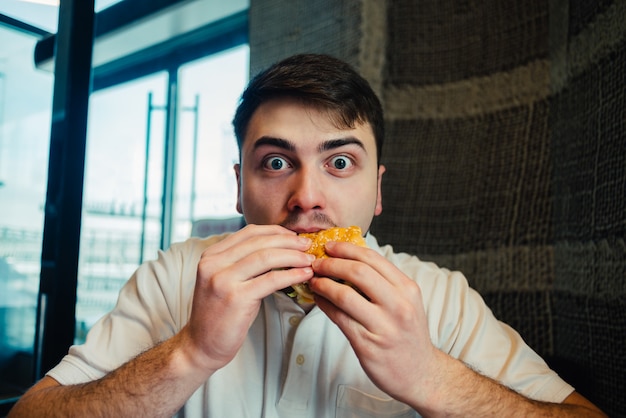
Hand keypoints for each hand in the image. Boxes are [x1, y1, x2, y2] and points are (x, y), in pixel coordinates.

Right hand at [184, 224, 314, 372]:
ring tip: (310, 260)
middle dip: (288, 242)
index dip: (275, 231)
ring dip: (293, 256)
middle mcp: (213, 264)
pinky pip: (271, 280)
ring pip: (266, 257)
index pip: (249, 232)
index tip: (294, 236)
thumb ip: (243, 262)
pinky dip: (291, 275)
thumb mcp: (226, 279)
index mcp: (211, 255)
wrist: (201, 345)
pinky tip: (304, 275)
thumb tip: (278, 247)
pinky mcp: (235, 298)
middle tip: (307, 245)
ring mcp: (223, 280)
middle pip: (259, 242)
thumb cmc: (220, 313)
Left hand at [308, 241, 437, 405]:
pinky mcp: (368, 344)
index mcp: (407, 289)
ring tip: (313, 280)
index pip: (373, 259)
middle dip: (331, 263)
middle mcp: (399, 305)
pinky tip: (318, 299)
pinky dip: (324, 304)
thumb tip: (350, 260)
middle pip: (359, 272)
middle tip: (316, 262)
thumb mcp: (407, 302)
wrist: (421, 374)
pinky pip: (339, 318)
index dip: (347, 249)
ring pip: (345, 295)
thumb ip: (384, 282)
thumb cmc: (408, 335)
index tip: (330, 245)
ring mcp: (384, 326)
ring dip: (323, 284)